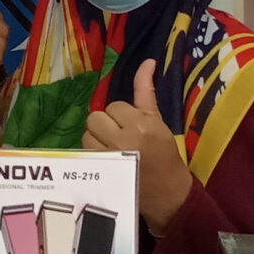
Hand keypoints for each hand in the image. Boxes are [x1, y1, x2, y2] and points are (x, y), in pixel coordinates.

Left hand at [83, 60, 192, 231]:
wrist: (168, 192)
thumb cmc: (164, 153)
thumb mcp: (158, 120)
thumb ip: (146, 91)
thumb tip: (147, 61)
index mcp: (142, 123)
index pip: (115, 106)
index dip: (122, 116)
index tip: (133, 127)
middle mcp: (125, 138)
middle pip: (96, 117)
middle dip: (106, 125)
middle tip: (120, 136)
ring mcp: (111, 156)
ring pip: (87, 133)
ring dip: (97, 138)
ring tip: (112, 147)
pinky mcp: (102, 170)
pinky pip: (85, 150)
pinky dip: (93, 152)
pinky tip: (106, 158)